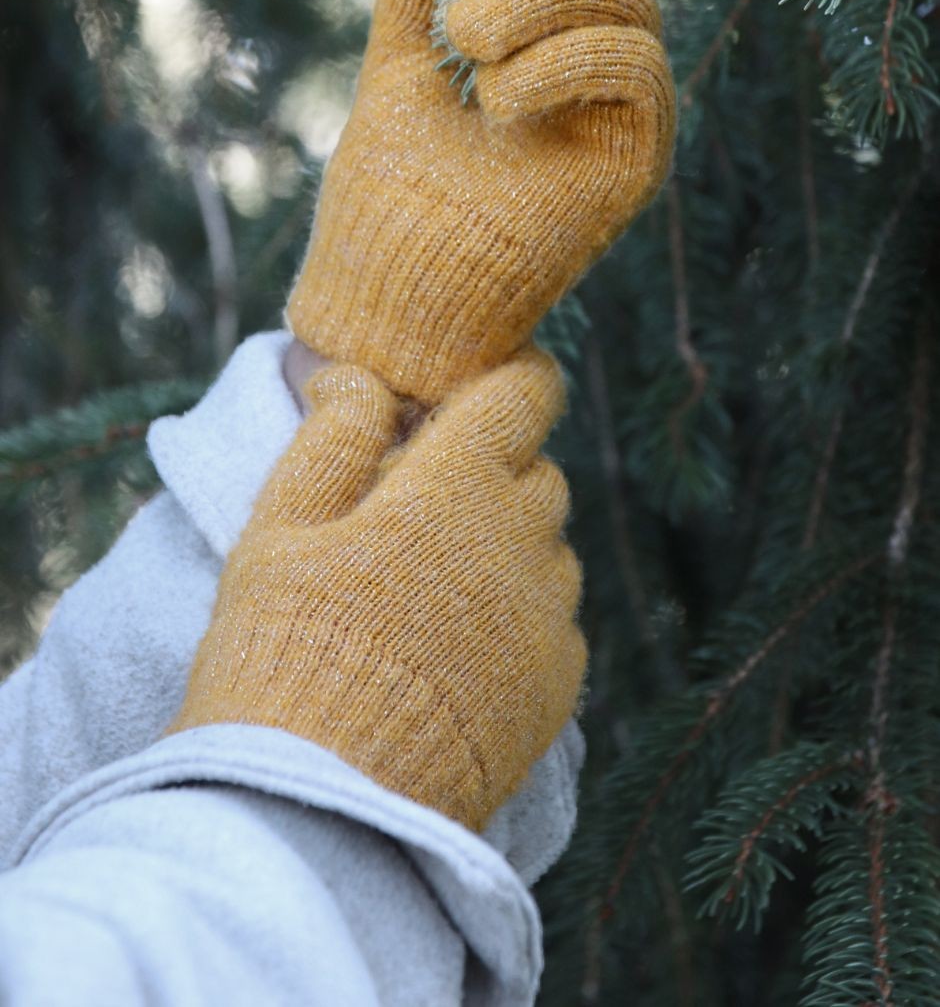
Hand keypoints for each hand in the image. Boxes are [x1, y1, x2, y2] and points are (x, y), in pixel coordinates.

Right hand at [172, 348, 584, 831]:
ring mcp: (548, 619)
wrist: (319, 812)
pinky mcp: (557, 687)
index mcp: (456, 487)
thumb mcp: (279, 528)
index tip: (482, 388)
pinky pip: (554, 619)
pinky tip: (454, 648)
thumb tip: (365, 377)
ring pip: (549, 546)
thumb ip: (334, 437)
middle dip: (493, 467)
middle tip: (424, 500)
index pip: (525, 394)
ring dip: (507, 542)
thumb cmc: (281, 653)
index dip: (512, 378)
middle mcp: (522, 542)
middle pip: (537, 469)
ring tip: (431, 586)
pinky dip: (518, 613)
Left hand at [287, 0, 681, 405]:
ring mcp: (625, 112)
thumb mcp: (399, 43)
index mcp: (551, 30)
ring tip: (460, 47)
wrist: (388, 293)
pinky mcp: (637, 161)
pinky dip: (560, 60)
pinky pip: (635, 62)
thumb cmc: (389, 187)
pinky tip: (498, 103)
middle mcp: (602, 62)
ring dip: (532, 0)